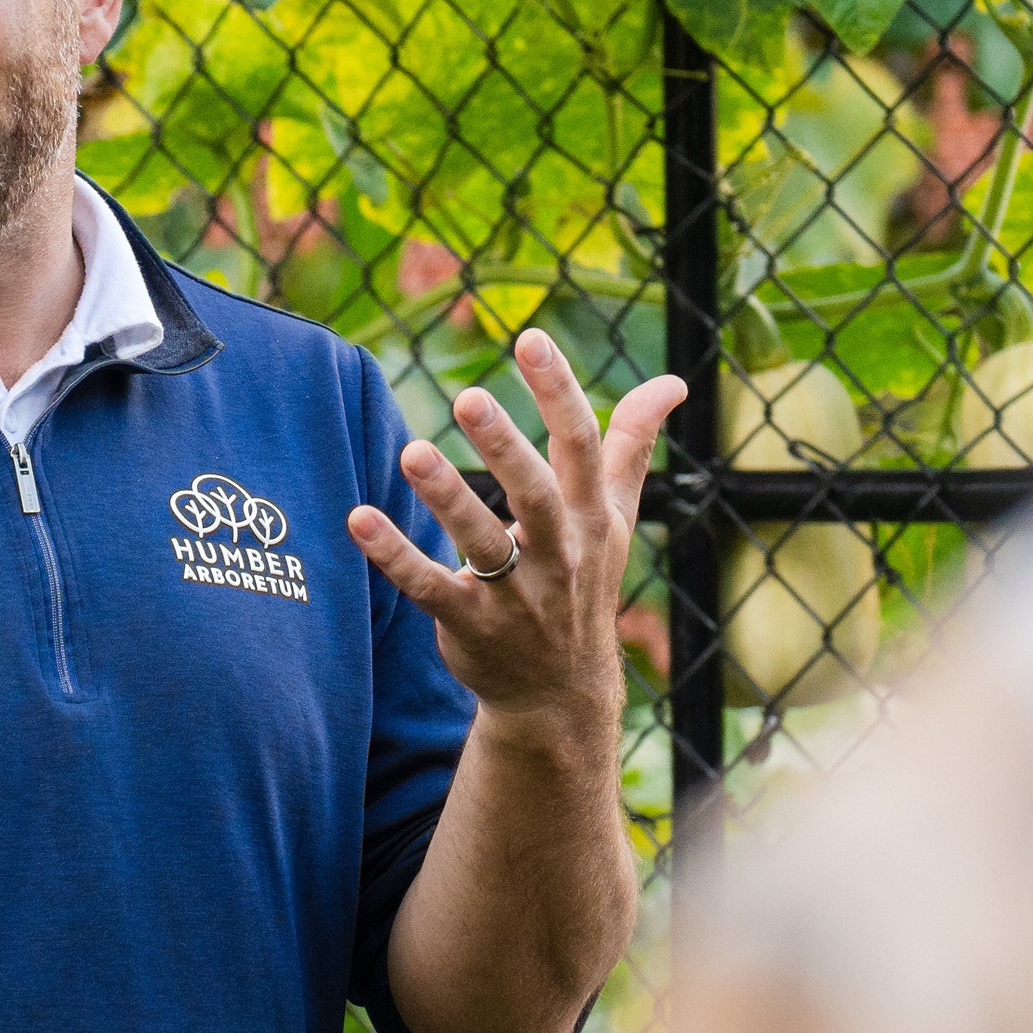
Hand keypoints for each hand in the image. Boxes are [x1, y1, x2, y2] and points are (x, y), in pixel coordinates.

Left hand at [345, 330, 687, 727]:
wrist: (560, 693)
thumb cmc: (582, 584)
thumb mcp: (616, 518)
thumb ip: (633, 445)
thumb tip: (674, 383)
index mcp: (591, 516)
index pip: (581, 445)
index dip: (558, 391)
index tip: (530, 338)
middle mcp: (559, 552)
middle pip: (535, 492)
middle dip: (505, 445)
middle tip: (468, 396)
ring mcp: (516, 594)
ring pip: (482, 542)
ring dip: (447, 497)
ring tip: (411, 452)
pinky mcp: (470, 625)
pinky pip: (430, 588)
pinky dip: (395, 557)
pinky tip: (358, 519)